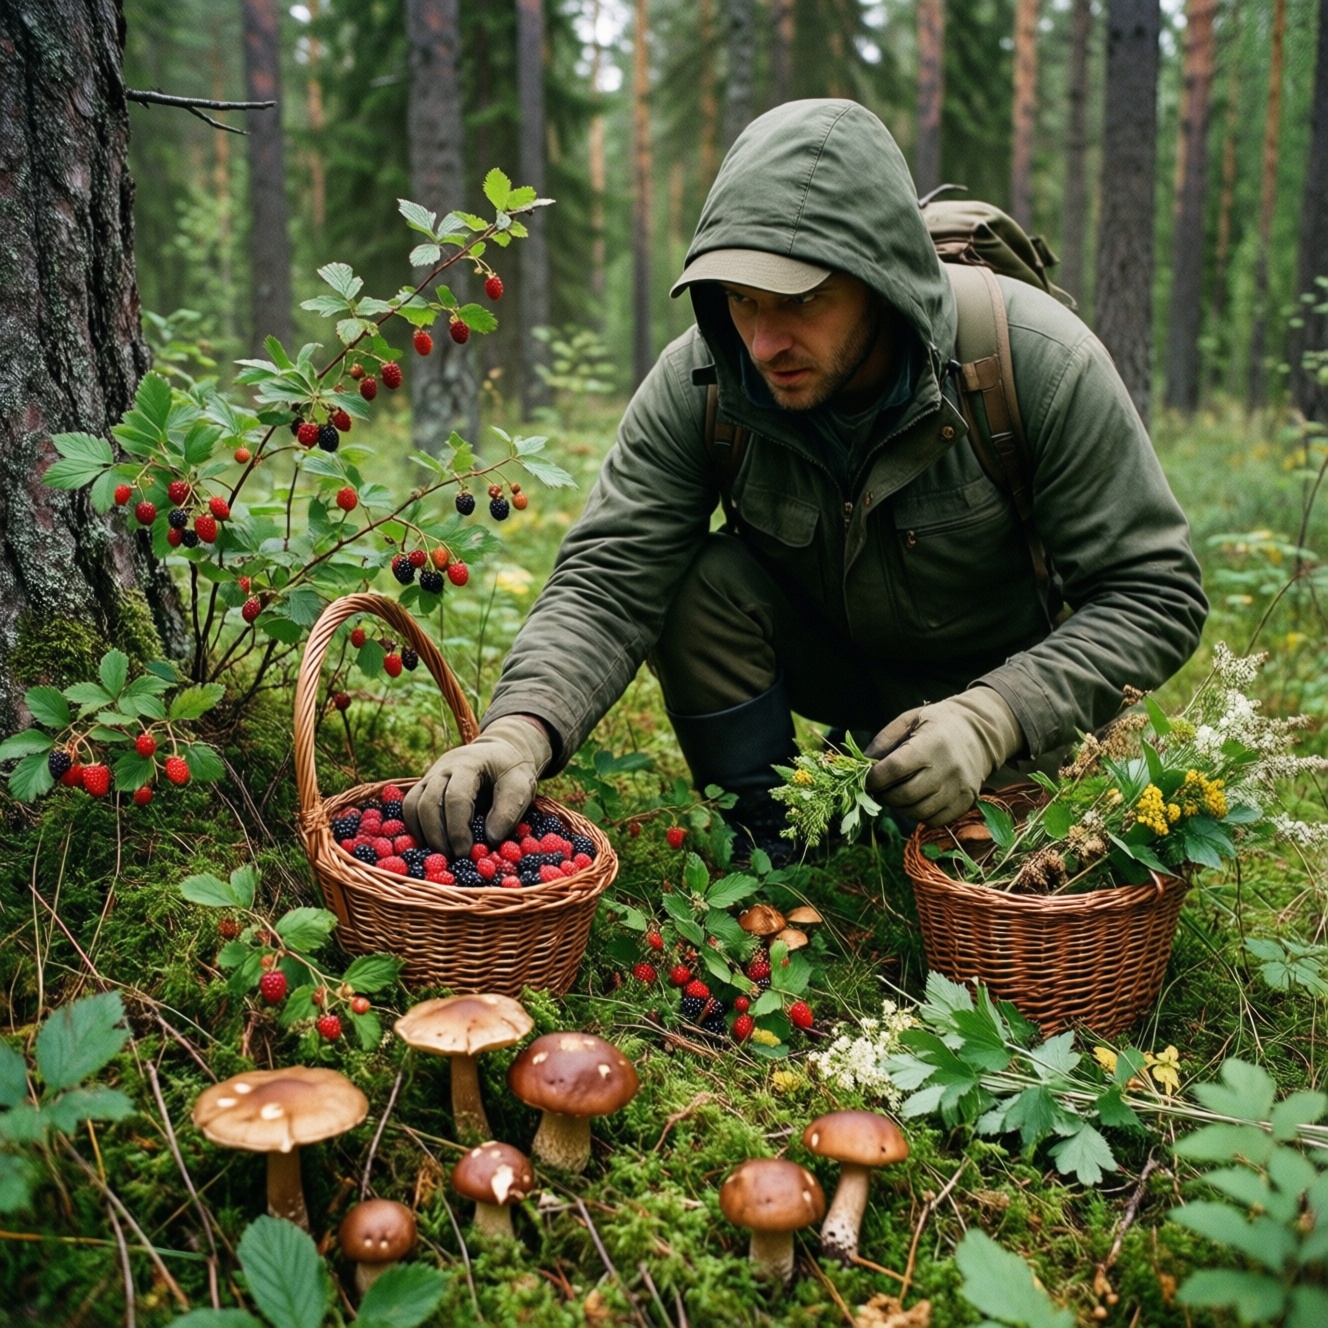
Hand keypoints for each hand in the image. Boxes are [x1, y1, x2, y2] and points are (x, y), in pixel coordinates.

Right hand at [402, 715, 552, 854]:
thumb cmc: (511, 771)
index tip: (466, 853)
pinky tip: (430, 844)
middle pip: (429, 803)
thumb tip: (491, 839)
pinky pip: (409, 807)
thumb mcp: (521, 786)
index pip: (455, 798)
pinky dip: (415, 828)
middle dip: (438, 836)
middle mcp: (443, 768)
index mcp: (468, 765)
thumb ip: (508, 810)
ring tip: (442, 855)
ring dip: (424, 834)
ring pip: (412, 805)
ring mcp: (430, 776)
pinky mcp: (424, 786)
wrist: (499, 751)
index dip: (458, 829)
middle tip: (453, 859)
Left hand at [863, 689, 1023, 825]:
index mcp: (931, 743)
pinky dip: (919, 815)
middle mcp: (948, 768)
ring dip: (899, 808)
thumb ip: (884, 741)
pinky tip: (914, 801)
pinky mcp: (966, 802)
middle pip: (905, 795)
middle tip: (878, 791)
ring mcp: (959, 788)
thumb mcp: (909, 719)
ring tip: (894, 796)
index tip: (867, 779)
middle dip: (883, 796)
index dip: (875, 778)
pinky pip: (936, 820)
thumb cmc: (938, 723)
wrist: (981, 732)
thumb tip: (861, 764)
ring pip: (919, 812)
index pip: (895, 769)